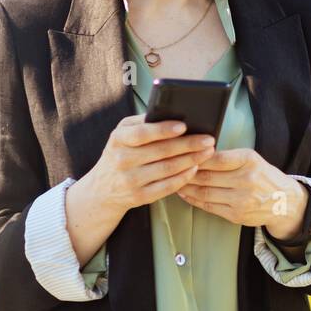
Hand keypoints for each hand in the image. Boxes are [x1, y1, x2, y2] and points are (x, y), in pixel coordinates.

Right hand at [81, 113, 216, 218]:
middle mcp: (122, 160)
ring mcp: (130, 180)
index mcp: (118, 139)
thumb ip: (143, 123)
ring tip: (207, 152)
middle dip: (189, 144)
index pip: (142, 133)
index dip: (163, 130)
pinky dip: (184, 177)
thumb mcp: (123, 135)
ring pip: (168, 169)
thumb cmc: (120, 153)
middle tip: (208, 140)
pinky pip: (167, 186)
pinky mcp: (139, 196)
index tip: (184, 126)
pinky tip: (195, 168)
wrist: (102, 189)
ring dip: (191, 160)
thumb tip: (175, 114)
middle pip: (161, 151)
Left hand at [177, 147, 306, 235]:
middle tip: (172, 168)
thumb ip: (228, 158)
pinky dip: (193, 199)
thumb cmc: (264, 177)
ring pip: (204, 192)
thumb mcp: (252, 159)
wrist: (284, 202)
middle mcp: (246, 180)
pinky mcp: (236, 214)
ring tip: (175, 180)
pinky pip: (208, 206)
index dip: (196, 157)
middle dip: (186, 172)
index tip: (183, 154)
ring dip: (186, 187)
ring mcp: (241, 199)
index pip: (216, 157)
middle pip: (206, 176)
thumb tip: (198, 156)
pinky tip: (185, 193)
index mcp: (249, 161)